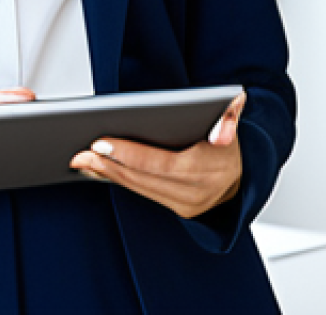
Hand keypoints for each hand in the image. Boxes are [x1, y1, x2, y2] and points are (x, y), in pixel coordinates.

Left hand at [69, 91, 246, 219]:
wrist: (246, 171)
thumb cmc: (230, 140)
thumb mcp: (233, 122)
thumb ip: (230, 115)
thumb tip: (223, 129)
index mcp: (207, 169)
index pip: (159, 164)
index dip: (128, 154)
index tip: (99, 143)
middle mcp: (197, 193)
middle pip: (144, 179)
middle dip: (108, 165)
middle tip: (78, 152)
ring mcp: (188, 205)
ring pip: (140, 188)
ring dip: (109, 174)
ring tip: (82, 160)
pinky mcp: (180, 209)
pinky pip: (144, 194)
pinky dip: (121, 181)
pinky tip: (100, 170)